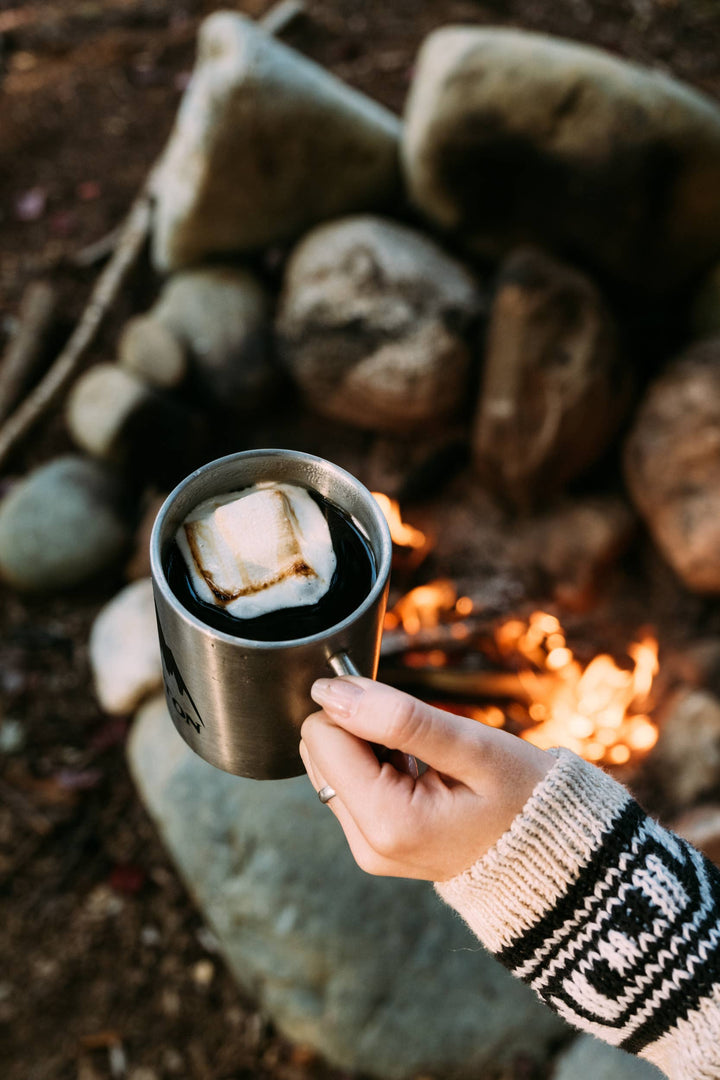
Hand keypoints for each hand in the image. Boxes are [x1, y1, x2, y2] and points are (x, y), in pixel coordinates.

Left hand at [299, 676, 552, 881]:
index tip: (407, 714)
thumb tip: (330, 693)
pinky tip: (422, 775)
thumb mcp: (472, 746)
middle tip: (423, 741)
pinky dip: (377, 767)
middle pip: (320, 751)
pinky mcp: (373, 844)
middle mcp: (367, 845)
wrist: (552, 853)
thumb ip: (399, 718)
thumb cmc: (523, 797)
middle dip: (363, 729)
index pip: (322, 735)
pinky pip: (349, 785)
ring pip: (330, 766)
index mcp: (388, 824)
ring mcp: (368, 849)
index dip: (360, 707)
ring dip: (370, 748)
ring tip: (426, 761)